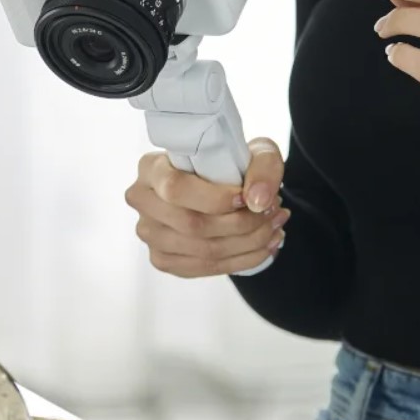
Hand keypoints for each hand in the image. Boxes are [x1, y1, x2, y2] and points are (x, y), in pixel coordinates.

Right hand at [125, 138, 289, 276]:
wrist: (225, 187)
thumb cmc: (233, 164)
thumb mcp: (255, 151)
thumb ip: (263, 167)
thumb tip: (257, 201)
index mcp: (151, 167)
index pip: (175, 188)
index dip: (214, 199)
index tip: (246, 198)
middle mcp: (142, 201)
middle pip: (190, 225)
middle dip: (241, 224)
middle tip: (274, 212)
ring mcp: (149, 234)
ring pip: (202, 251)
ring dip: (249, 243)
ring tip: (276, 227)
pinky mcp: (163, 259)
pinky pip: (205, 268)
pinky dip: (243, 260)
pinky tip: (266, 246)